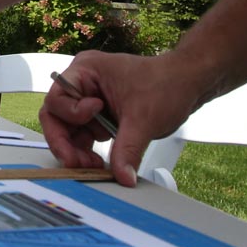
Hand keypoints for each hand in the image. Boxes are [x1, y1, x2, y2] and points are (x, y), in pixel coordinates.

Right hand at [39, 51, 204, 186]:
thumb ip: (128, 150)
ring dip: (77, 150)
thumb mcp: (144, 120)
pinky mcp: (99, 113)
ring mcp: (89, 99)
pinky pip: (84, 134)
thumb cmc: (168, 84)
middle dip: (66, 143)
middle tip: (79, 163)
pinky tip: (101, 162)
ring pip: (68, 130)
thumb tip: (122, 177)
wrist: (189, 84)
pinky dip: (89, 149)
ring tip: (95, 165)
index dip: (71, 114)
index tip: (95, 116)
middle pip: (56, 117)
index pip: (56, 99)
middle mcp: (83, 83)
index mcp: (86, 70)